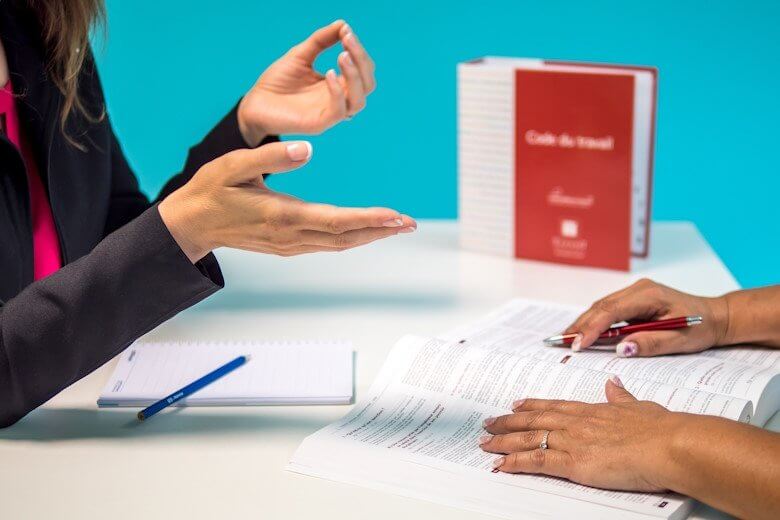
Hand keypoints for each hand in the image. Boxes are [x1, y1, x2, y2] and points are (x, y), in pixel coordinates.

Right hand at [158, 141, 414, 261]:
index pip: (336, 220)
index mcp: (282, 215)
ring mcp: (289, 244)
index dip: (368, 219)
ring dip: (369, 236)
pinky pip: (326, 244)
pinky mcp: (286, 245)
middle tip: (409, 223)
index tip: (395, 215)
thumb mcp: (233, 166)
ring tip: (397, 226)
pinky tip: (365, 231)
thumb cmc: (210, 191)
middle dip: (380, 230)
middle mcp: (291, 236)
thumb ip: (271, 157)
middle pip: (345, 237)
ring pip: (338, 244)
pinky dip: (351, 238)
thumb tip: (307, 149)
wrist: (190, 225)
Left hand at [237, 20, 374, 145]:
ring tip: (342, 56)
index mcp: (337, 85)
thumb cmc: (277, 82)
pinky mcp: (319, 124)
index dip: (358, 51)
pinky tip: (328, 73)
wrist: (254, 104)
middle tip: (347, 40)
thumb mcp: (300, 54)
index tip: (346, 32)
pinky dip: (337, 91)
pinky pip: (339, 111)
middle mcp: (338, 100)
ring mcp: (330, 114)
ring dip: (354, 76)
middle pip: (367, 85)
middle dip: (361, 61)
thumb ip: (321, 40)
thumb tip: (343, 24)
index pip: (362, 70)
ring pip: (359, 101)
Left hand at [480, 377, 684, 491]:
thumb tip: (613, 383)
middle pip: (534, 420)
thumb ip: (622, 397)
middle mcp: (577, 422)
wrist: (668, 444)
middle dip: (508, 422)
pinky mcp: (574, 463)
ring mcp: (573, 441)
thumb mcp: (639, 407)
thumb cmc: (661, 429)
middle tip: (488, 423)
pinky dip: (515, 463)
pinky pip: (536, 461)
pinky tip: (500, 465)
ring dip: (503, 441)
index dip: (532, 405)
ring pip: (528, 438)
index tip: (516, 404)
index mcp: (592, 410)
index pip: (554, 406)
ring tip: (485, 443)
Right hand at [563, 279, 728, 356]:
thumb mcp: (680, 340)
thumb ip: (650, 343)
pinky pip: (608, 310)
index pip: (612, 311)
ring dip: (583, 323)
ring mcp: (634, 293)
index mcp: (649, 295)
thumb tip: (621, 349)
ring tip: (566, 339)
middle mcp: (638, 289)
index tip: (578, 345)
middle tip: (561, 343)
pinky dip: (593, 322)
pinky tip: (582, 333)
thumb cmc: (700, 327)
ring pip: (601, 307)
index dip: (592, 328)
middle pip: (601, 307)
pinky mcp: (632, 300)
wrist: (715, 316)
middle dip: (580, 325)